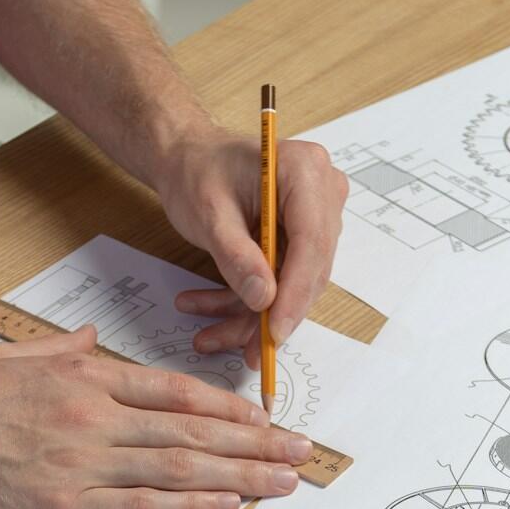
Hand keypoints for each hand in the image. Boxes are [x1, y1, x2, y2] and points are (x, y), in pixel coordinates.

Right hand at [0, 327, 314, 508]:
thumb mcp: (11, 357)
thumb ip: (60, 351)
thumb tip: (92, 340)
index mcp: (83, 376)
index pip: (176, 391)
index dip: (230, 407)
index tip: (268, 418)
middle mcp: (92, 414)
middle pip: (193, 430)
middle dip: (256, 442)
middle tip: (301, 453)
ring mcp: (79, 462)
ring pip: (178, 467)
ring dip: (240, 475)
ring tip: (283, 482)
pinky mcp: (61, 508)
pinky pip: (139, 505)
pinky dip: (188, 505)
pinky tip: (225, 504)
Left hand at [153, 124, 347, 358]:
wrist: (188, 157)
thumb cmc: (196, 170)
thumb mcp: (208, 213)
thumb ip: (236, 255)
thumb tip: (263, 300)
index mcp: (305, 172)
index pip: (312, 242)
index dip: (295, 293)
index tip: (275, 332)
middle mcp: (321, 193)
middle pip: (310, 269)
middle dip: (274, 315)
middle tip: (247, 352)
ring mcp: (314, 217)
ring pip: (294, 283)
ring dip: (252, 316)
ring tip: (209, 337)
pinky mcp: (301, 238)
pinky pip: (281, 280)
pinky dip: (245, 302)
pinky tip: (209, 315)